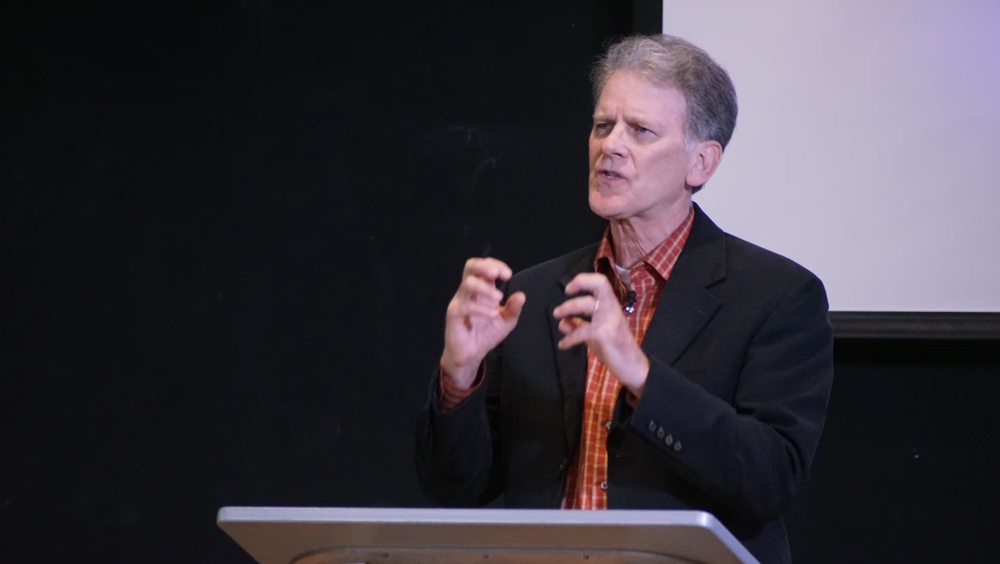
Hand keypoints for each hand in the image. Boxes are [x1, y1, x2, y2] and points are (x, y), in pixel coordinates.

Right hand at [440, 258, 525, 387]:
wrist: (471, 354)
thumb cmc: (486, 334)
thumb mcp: (506, 321)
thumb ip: (513, 308)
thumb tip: (521, 295)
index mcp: (481, 288)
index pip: (484, 266)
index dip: (495, 265)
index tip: (508, 274)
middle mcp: (469, 291)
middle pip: (470, 266)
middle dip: (485, 266)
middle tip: (498, 275)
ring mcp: (460, 301)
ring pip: (467, 284)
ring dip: (485, 288)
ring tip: (499, 298)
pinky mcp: (454, 314)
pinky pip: (465, 306)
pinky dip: (480, 308)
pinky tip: (492, 314)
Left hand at [552, 273, 648, 395]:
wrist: (633, 367)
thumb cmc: (616, 348)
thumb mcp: (594, 335)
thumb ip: (579, 326)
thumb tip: (562, 322)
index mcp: (611, 306)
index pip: (601, 282)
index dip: (583, 280)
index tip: (569, 289)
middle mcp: (612, 309)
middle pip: (599, 284)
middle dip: (577, 285)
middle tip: (564, 298)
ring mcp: (609, 320)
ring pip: (586, 303)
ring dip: (568, 309)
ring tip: (558, 318)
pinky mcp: (604, 334)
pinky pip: (581, 331)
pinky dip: (569, 338)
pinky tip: (563, 345)